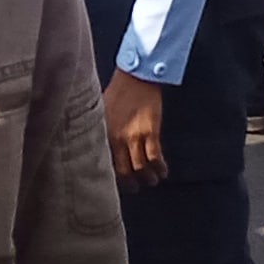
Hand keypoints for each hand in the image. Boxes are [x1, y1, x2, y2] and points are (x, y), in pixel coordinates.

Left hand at [102, 69, 169, 186]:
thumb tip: (100, 144)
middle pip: (123, 171)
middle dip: (131, 183)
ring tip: (151, 181)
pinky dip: (160, 168)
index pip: (106, 164)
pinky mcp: (150, 131)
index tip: (117, 184)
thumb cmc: (117, 91)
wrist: (136, 76)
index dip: (112, 177)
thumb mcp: (101, 111)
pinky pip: (155, 157)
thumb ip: (101, 129)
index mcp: (104, 134)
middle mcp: (117, 139)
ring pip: (140, 168)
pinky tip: (163, 171)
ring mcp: (134, 136)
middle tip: (135, 187)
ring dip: (147, 178)